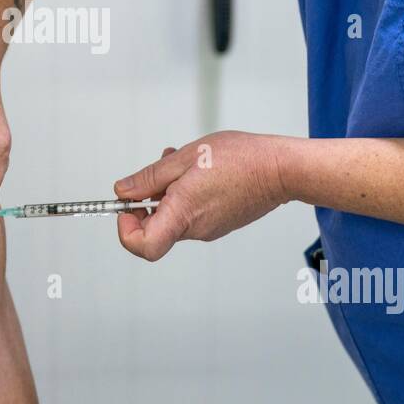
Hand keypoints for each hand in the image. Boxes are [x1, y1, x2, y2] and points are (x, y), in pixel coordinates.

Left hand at [113, 131, 291, 260]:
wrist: (280, 170)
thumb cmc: (240, 159)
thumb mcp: (186, 157)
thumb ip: (150, 177)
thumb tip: (123, 191)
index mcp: (183, 213)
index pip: (142, 246)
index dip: (126, 229)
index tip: (127, 205)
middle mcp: (195, 229)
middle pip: (154, 228)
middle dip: (147, 199)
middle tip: (157, 172)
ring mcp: (209, 228)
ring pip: (173, 216)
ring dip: (167, 191)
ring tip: (180, 162)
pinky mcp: (219, 223)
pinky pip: (190, 214)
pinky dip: (184, 195)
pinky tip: (198, 171)